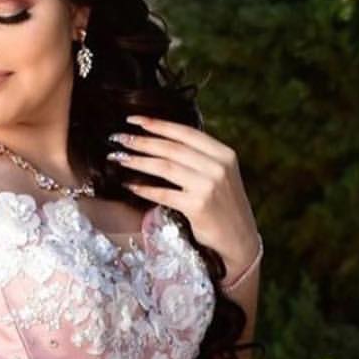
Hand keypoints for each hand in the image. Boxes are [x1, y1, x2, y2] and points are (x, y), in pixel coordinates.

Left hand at [107, 114, 259, 282]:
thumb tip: (162, 139)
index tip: (134, 119)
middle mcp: (218, 167)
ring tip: (119, 157)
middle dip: (142, 141)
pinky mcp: (198, 207)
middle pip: (172, 148)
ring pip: (165, 167)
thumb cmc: (224, 205)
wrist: (240, 239)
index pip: (186, 132)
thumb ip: (200, 157)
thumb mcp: (221, 174)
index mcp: (224, 154)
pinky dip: (145, 189)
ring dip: (138, 161)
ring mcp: (209, 187)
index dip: (158, 124)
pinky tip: (130, 185)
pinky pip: (164, 193)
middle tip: (119, 138)